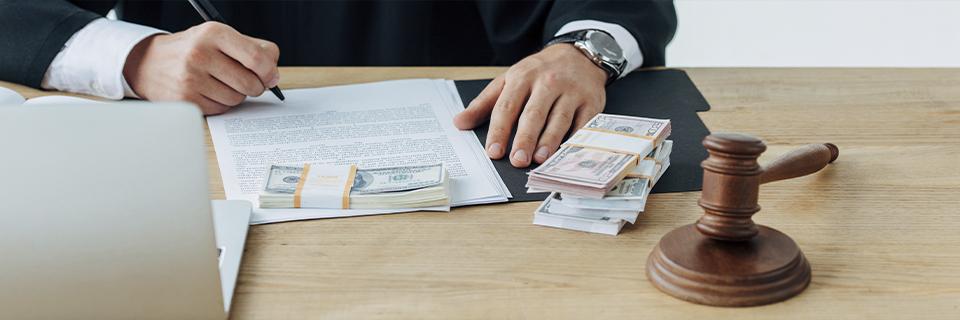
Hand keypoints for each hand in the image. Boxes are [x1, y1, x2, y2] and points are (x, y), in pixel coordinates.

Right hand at [123, 22, 279, 114]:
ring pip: (237, 99)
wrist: (148, 62)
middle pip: (250, 83)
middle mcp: (200, 53)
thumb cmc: (192, 50)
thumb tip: (273, 73)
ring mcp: (191, 78)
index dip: (270, 72)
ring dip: (236, 95)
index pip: (257, 57)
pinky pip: (221, 109)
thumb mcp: (219, 38)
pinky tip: (208, 92)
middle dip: (255, 86)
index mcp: (214, 33)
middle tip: (247, 82)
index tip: (270, 77)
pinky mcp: (185, 99)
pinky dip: (220, 104)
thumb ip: (252, 48)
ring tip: (221, 83)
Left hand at [453, 44, 606, 167]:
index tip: (493, 151)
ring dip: (549, 141)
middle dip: (525, 138)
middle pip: (534, 114)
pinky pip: (584, 123)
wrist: (579, 55)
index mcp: (522, 77)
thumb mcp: (509, 80)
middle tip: (517, 160)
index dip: (499, 131)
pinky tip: (566, 152)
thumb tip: (460, 123)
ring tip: (539, 159)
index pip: (507, 107)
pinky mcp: (591, 102)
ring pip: (559, 119)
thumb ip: (484, 103)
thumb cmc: (540, 72)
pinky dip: (576, 138)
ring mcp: (572, 92)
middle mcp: (548, 83)